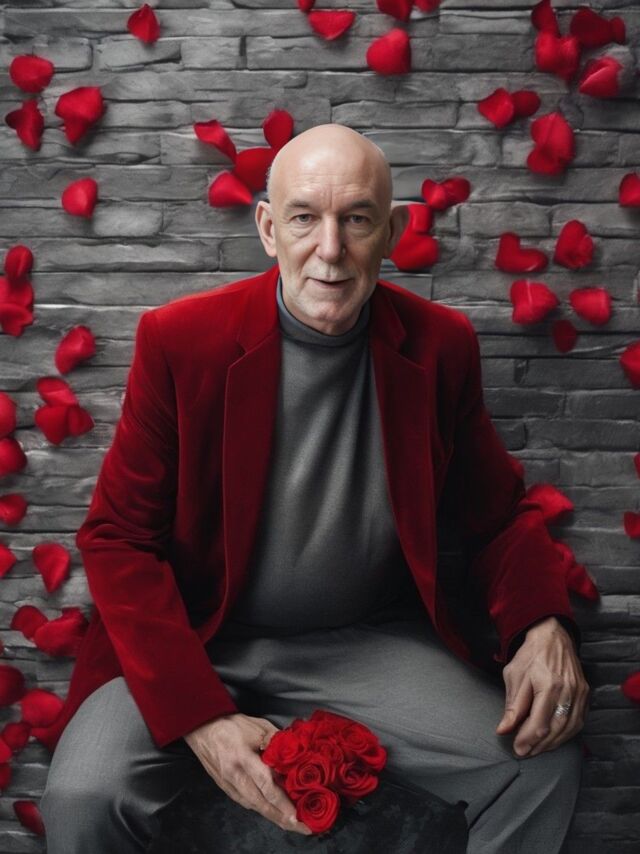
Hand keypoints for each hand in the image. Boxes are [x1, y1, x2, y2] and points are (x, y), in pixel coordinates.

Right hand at [184, 712, 311, 834]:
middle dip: (282, 818)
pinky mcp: (225, 787)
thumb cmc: (231, 725)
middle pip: (261, 803)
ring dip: (273, 816)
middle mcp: (235, 775)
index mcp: (243, 758)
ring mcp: (228, 784)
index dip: (282, 803)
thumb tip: (293, 752)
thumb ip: (276, 740)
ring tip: (291, 824)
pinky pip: (245, 802)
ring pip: (254, 806)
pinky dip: (260, 809)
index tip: (297, 815)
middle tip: (301, 828)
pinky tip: (272, 812)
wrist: (201, 728)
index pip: (266, 785)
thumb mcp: (257, 726)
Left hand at [495, 616, 589, 757]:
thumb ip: (512, 706)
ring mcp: (580, 693)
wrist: (553, 637)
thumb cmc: (531, 655)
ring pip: (568, 729)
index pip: (539, 723)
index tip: (517, 749)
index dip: (528, 740)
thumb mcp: (514, 676)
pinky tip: (553, 739)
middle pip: (555, 729)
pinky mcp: (585, 694)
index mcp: (548, 685)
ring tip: (536, 749)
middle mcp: (568, 691)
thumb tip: (504, 729)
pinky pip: (577, 722)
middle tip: (525, 752)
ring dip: (552, 743)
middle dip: (539, 745)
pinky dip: (565, 734)